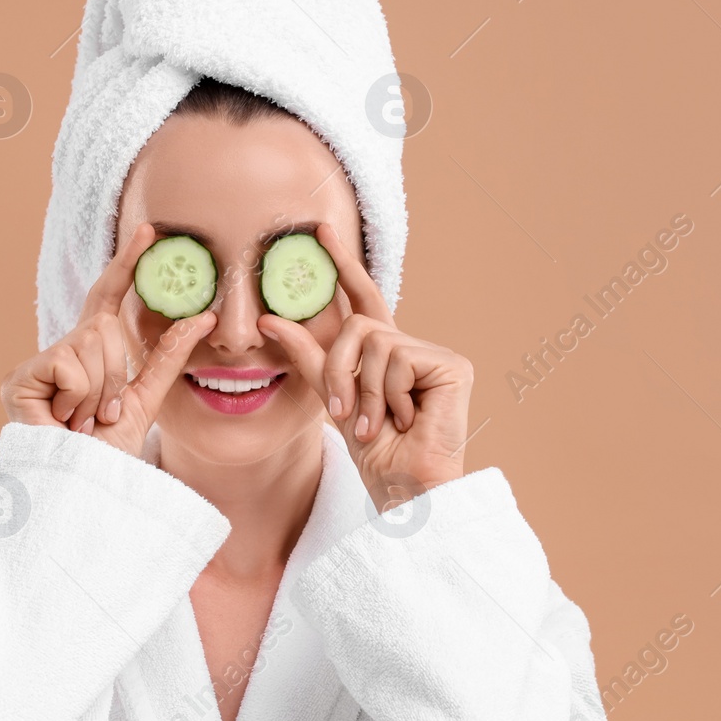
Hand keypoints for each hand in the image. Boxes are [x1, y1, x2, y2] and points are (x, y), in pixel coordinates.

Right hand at [0, 221, 217, 458]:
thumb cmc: (110, 454)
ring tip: (83, 423)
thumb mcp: (146, 400)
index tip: (149, 231)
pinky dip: (78, 397)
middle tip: (103, 415)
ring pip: (89, 344)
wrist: (85, 490)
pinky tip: (63, 422)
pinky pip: (69, 364)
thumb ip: (169, 356)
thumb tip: (204, 315)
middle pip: (103, 327)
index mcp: (89, 355)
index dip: (126, 265)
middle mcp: (60, 353)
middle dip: (116, 374)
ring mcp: (36, 366)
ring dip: (100, 392)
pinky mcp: (17, 380)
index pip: (108, 298)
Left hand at [257, 223, 474, 501]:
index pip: (361, 300)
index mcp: (385, 354)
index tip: (320, 232)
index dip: (343, 266)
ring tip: (378, 423)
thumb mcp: (332, 399)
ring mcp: (433, 355)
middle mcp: (410, 348)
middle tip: (340, 410)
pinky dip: (388, 395)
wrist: (405, 488)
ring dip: (362, 390)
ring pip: (372, 342)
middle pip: (357, 323)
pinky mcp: (451, 364)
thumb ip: (308, 356)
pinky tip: (404, 419)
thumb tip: (270, 317)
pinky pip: (396, 358)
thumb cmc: (375, 453)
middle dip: (338, 368)